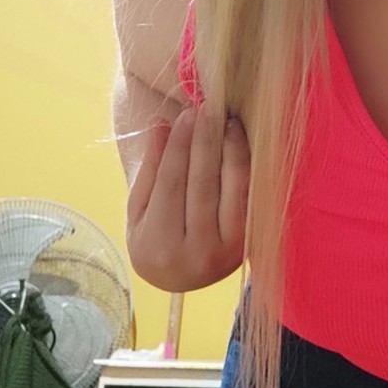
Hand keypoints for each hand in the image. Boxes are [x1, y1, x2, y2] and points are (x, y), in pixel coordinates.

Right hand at [126, 104, 249, 291]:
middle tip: (207, 109)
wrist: (179, 278)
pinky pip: (248, 197)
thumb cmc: (152, 239)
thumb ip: (150, 169)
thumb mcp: (139, 209)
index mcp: (160, 247)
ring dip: (230, 150)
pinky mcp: (249, 244)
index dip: (178, 147)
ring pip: (231, 189)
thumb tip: (159, 123)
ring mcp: (228, 252)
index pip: (171, 184)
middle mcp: (197, 254)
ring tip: (226, 121)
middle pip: (202, 184)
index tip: (184, 115)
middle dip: (205, 142)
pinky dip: (245, 168)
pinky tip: (239, 144)